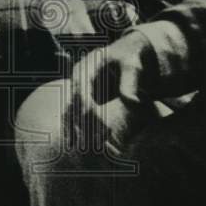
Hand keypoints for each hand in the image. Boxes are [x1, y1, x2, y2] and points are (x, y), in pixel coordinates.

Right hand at [65, 30, 159, 152]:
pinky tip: (83, 146)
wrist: (129, 54)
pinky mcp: (81, 97)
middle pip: (74, 105)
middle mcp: (78, 77)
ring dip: (77, 131)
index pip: (82, 91)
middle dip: (84, 126)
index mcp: (87, 65)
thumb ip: (131, 81)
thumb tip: (132, 103)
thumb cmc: (132, 57)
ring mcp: (77, 87)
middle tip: (97, 146)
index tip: (105, 130)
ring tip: (87, 150)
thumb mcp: (134, 64)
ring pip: (70, 112)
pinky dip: (77, 130)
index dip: (91, 112)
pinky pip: (74, 116)